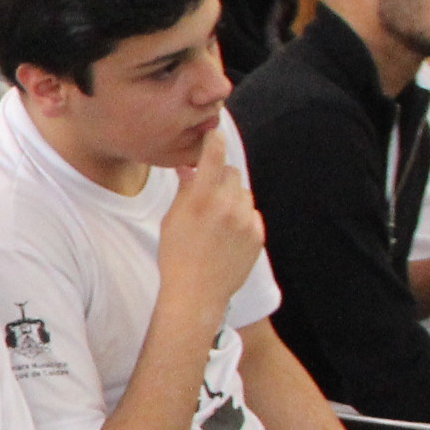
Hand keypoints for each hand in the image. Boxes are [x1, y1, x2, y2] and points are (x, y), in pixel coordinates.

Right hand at [156, 125, 265, 322]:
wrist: (197, 293)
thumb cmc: (177, 256)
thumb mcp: (172, 219)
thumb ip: (185, 189)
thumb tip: (190, 168)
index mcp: (202, 198)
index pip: (214, 153)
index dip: (214, 140)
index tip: (212, 136)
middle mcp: (227, 205)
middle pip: (231, 172)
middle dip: (219, 178)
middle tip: (207, 194)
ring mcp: (245, 220)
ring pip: (243, 193)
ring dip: (231, 198)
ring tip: (216, 222)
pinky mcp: (257, 234)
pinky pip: (251, 214)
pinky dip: (241, 219)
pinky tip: (226, 236)